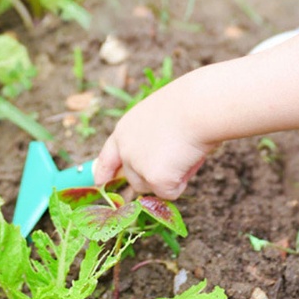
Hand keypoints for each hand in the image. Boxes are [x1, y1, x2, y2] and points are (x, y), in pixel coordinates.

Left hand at [93, 81, 209, 199]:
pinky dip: (183, 181)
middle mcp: (125, 149)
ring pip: (152, 188)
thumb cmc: (188, 105)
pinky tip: (188, 159)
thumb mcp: (158, 119)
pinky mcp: (155, 179)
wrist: (197, 107)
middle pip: (134, 179)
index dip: (105, 170)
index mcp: (124, 130)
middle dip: (154, 176)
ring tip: (183, 153)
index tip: (101, 181)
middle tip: (176, 155)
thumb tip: (161, 162)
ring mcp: (138, 165)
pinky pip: (171, 192)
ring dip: (169, 178)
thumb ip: (150, 140)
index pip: (108, 156)